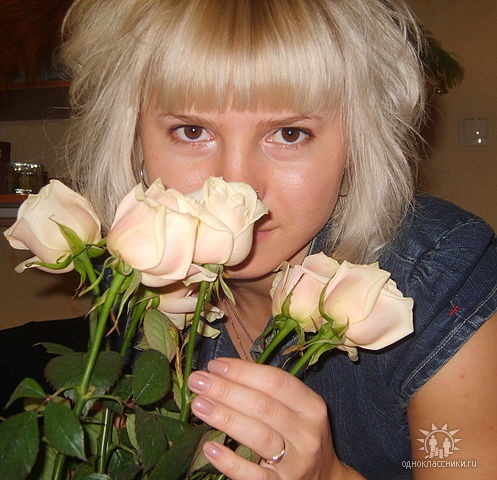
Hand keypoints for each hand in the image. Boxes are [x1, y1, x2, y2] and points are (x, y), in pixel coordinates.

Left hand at [187, 357, 345, 479]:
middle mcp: (306, 433)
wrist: (323, 478)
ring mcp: (295, 463)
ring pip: (258, 436)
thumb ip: (267, 390)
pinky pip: (253, 475)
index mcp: (311, 406)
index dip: (243, 371)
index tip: (215, 365)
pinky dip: (230, 461)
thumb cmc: (299, 433)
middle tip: (197, 381)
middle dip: (226, 390)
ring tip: (198, 404)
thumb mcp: (297, 408)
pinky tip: (209, 447)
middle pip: (263, 407)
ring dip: (225, 417)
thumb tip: (222, 372)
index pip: (276, 382)